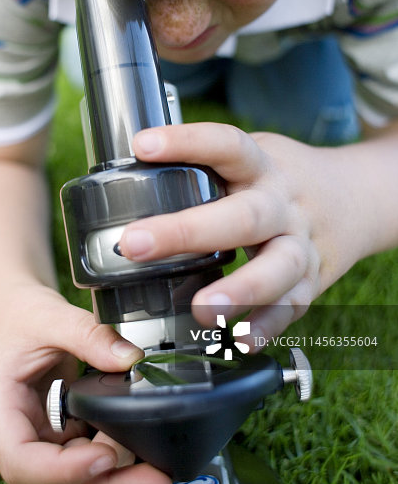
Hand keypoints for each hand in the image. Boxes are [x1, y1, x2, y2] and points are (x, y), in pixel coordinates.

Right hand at [0, 284, 171, 483]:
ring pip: (79, 480)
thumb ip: (89, 335)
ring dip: (119, 478)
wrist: (15, 310)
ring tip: (156, 461)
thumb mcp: (50, 316)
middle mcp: (20, 437)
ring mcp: (44, 440)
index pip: (21, 462)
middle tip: (154, 480)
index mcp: (0, 412)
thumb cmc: (19, 316)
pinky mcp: (66, 434)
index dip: (62, 471)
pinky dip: (120, 459)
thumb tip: (132, 359)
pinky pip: (92, 458)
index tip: (104, 456)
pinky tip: (146, 449)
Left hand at [118, 123, 360, 342]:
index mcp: (262, 165)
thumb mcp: (251, 157)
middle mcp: (284, 204)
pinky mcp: (315, 280)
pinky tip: (240, 341)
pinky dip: (268, 326)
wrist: (356, 198)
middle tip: (135, 244)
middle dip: (188, 231)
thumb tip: (128, 172)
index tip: (143, 145)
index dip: (186, 142)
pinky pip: (294, 307)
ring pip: (279, 268)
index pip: (227, 145)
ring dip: (241, 290)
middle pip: (245, 215)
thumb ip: (205, 166)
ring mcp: (303, 244)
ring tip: (201, 309)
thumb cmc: (279, 179)